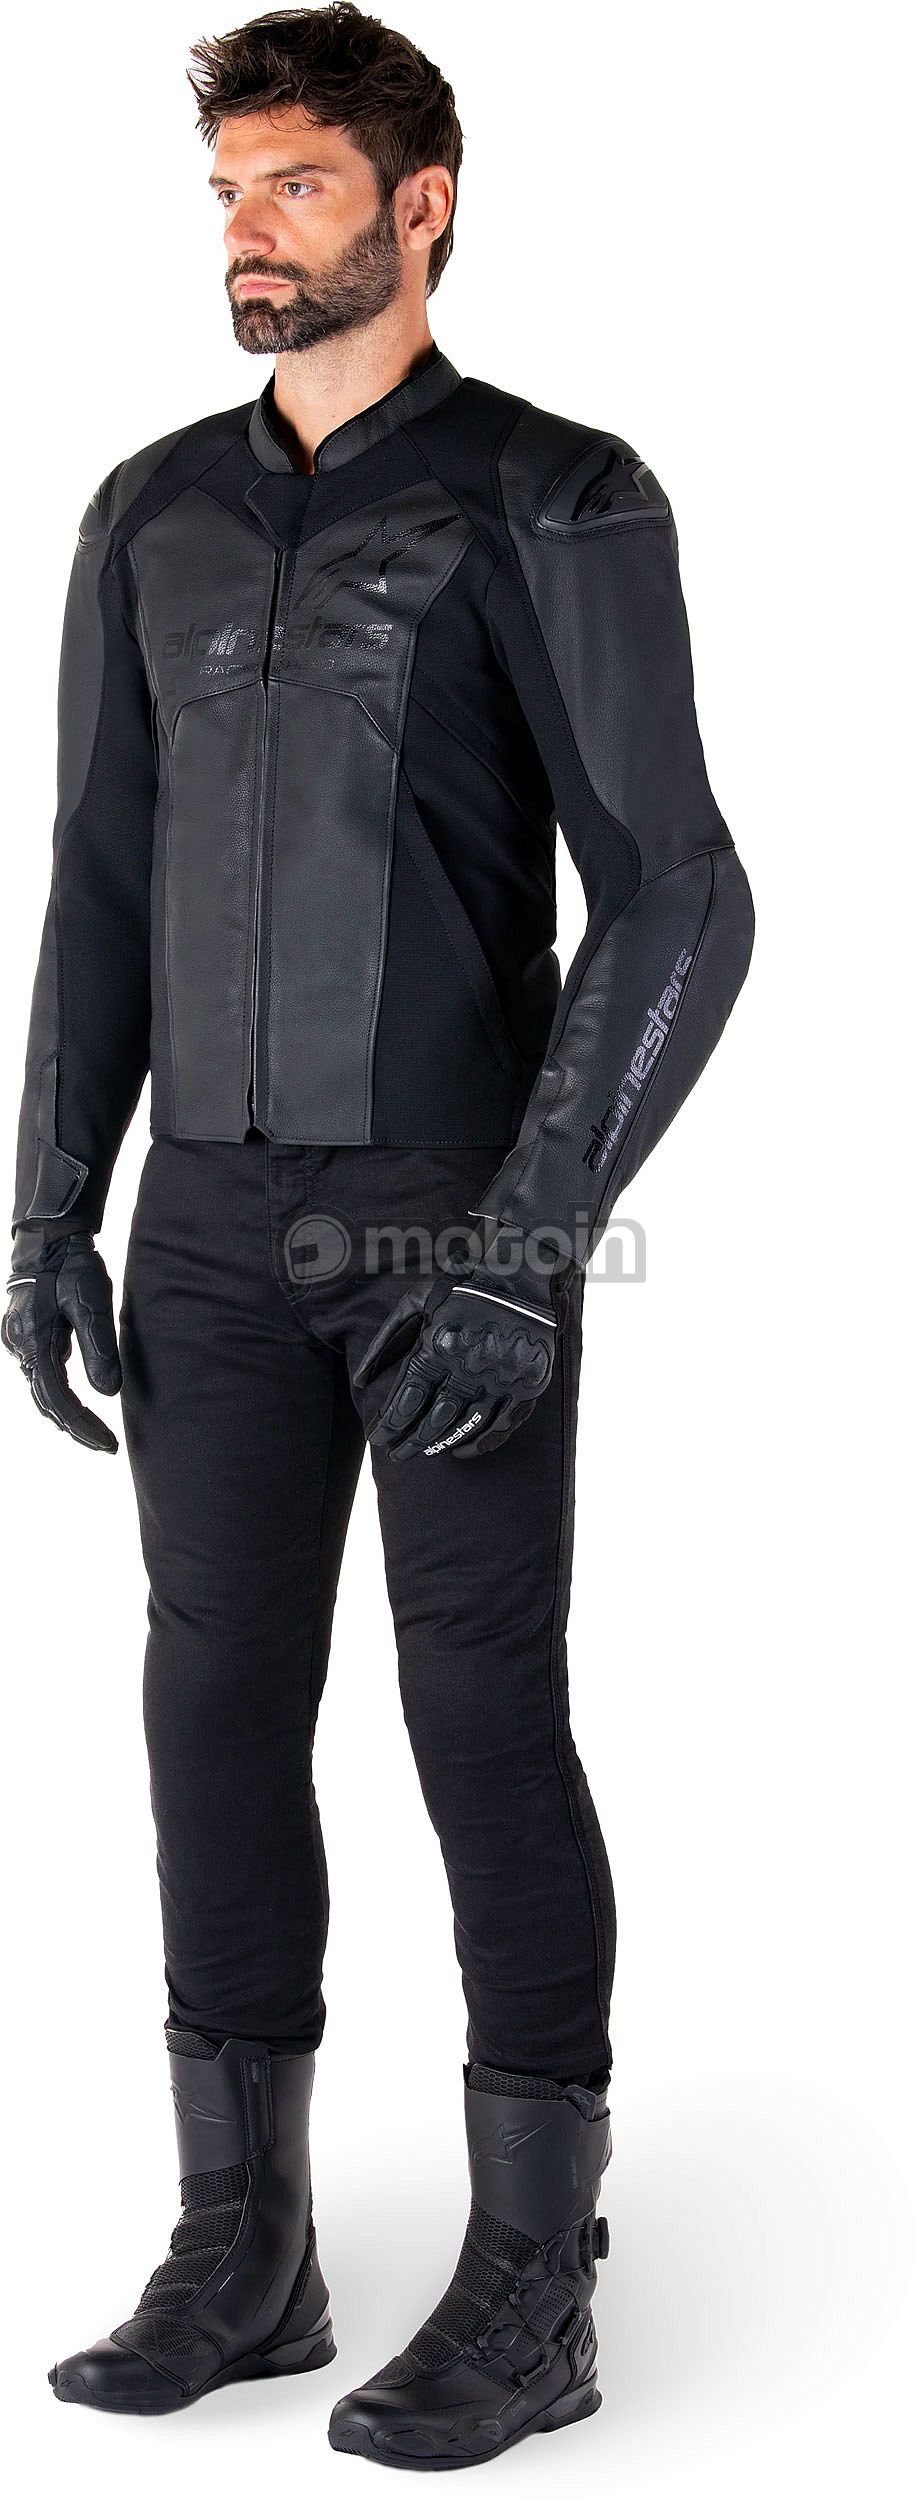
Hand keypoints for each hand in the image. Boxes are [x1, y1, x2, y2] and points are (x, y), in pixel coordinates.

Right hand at [2, 1227, 121, 1452]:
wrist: (48, 1239)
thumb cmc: (71, 1267)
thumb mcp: (91, 1305)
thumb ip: (98, 1348)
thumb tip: (108, 1393)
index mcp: (34, 1343)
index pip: (59, 1400)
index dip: (83, 1426)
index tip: (108, 1444)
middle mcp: (20, 1348)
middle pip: (47, 1402)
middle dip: (76, 1427)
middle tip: (107, 1446)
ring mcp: (20, 1343)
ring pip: (43, 1391)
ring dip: (67, 1414)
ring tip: (95, 1434)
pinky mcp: (26, 1337)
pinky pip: (42, 1376)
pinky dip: (59, 1395)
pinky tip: (77, 1406)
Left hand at [353, 1241, 559, 1460]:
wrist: (521, 1271)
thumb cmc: (461, 1285)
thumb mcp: (417, 1303)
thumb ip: (386, 1342)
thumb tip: (360, 1382)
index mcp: (438, 1346)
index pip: (406, 1401)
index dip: (389, 1426)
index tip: (377, 1439)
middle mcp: (469, 1366)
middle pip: (433, 1420)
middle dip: (410, 1442)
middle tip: (397, 1454)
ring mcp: (501, 1378)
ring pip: (466, 1427)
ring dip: (441, 1445)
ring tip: (425, 1452)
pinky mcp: (527, 1384)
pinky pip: (501, 1426)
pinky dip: (481, 1443)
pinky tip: (463, 1450)